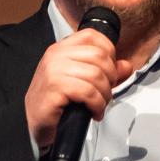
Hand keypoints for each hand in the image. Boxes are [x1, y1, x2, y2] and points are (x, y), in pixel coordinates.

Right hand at [25, 31, 131, 150]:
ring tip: (99, 104)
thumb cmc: (55, 103)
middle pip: (99, 56)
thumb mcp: (82, 82)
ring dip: (104, 94)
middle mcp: (56, 56)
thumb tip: (126, 66)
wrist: (33, 124)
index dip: (109, 52)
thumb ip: (105, 72)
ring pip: (96, 75)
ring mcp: (53, 71)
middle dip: (110, 78)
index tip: (108, 71)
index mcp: (61, 49)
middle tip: (105, 93)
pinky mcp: (54, 88)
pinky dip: (97, 104)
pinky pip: (88, 92)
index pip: (92, 36)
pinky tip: (94, 112)